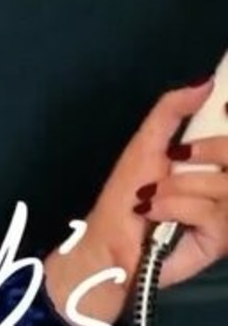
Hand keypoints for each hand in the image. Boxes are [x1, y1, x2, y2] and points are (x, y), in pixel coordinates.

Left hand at [44, 78, 227, 321]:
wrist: (110, 244)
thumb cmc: (126, 196)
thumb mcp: (147, 144)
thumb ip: (172, 110)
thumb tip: (207, 81)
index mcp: (216, 161)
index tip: (223, 109)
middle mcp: (226, 185)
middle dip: (204, 150)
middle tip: (174, 162)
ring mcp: (227, 213)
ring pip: (224, 183)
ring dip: (176, 188)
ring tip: (153, 201)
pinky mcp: (222, 239)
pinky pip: (211, 211)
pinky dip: (176, 208)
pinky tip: (157, 218)